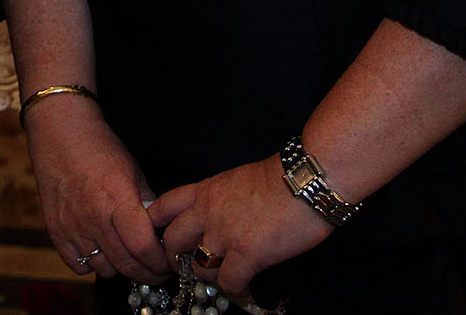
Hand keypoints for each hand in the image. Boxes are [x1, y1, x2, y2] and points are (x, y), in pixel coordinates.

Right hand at [21, 94, 168, 282]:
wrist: (60, 133)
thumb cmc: (100, 148)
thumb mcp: (133, 172)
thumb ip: (147, 206)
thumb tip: (160, 233)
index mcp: (118, 200)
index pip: (143, 247)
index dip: (160, 262)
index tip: (168, 262)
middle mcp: (93, 217)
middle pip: (126, 265)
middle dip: (148, 273)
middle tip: (157, 270)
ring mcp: (72, 227)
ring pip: (104, 269)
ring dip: (121, 268)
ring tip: (127, 257)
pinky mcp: (55, 231)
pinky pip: (79, 265)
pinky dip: (92, 264)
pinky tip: (101, 250)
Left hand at [153, 156, 334, 301]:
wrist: (307, 179)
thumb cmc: (282, 176)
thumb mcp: (237, 179)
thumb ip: (220, 198)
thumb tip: (218, 217)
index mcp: (205, 191)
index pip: (163, 208)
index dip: (158, 227)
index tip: (164, 239)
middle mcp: (208, 212)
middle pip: (172, 242)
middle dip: (178, 258)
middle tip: (191, 265)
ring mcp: (225, 234)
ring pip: (198, 268)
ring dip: (209, 276)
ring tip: (224, 275)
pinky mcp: (248, 254)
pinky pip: (228, 282)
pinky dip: (235, 288)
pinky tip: (246, 283)